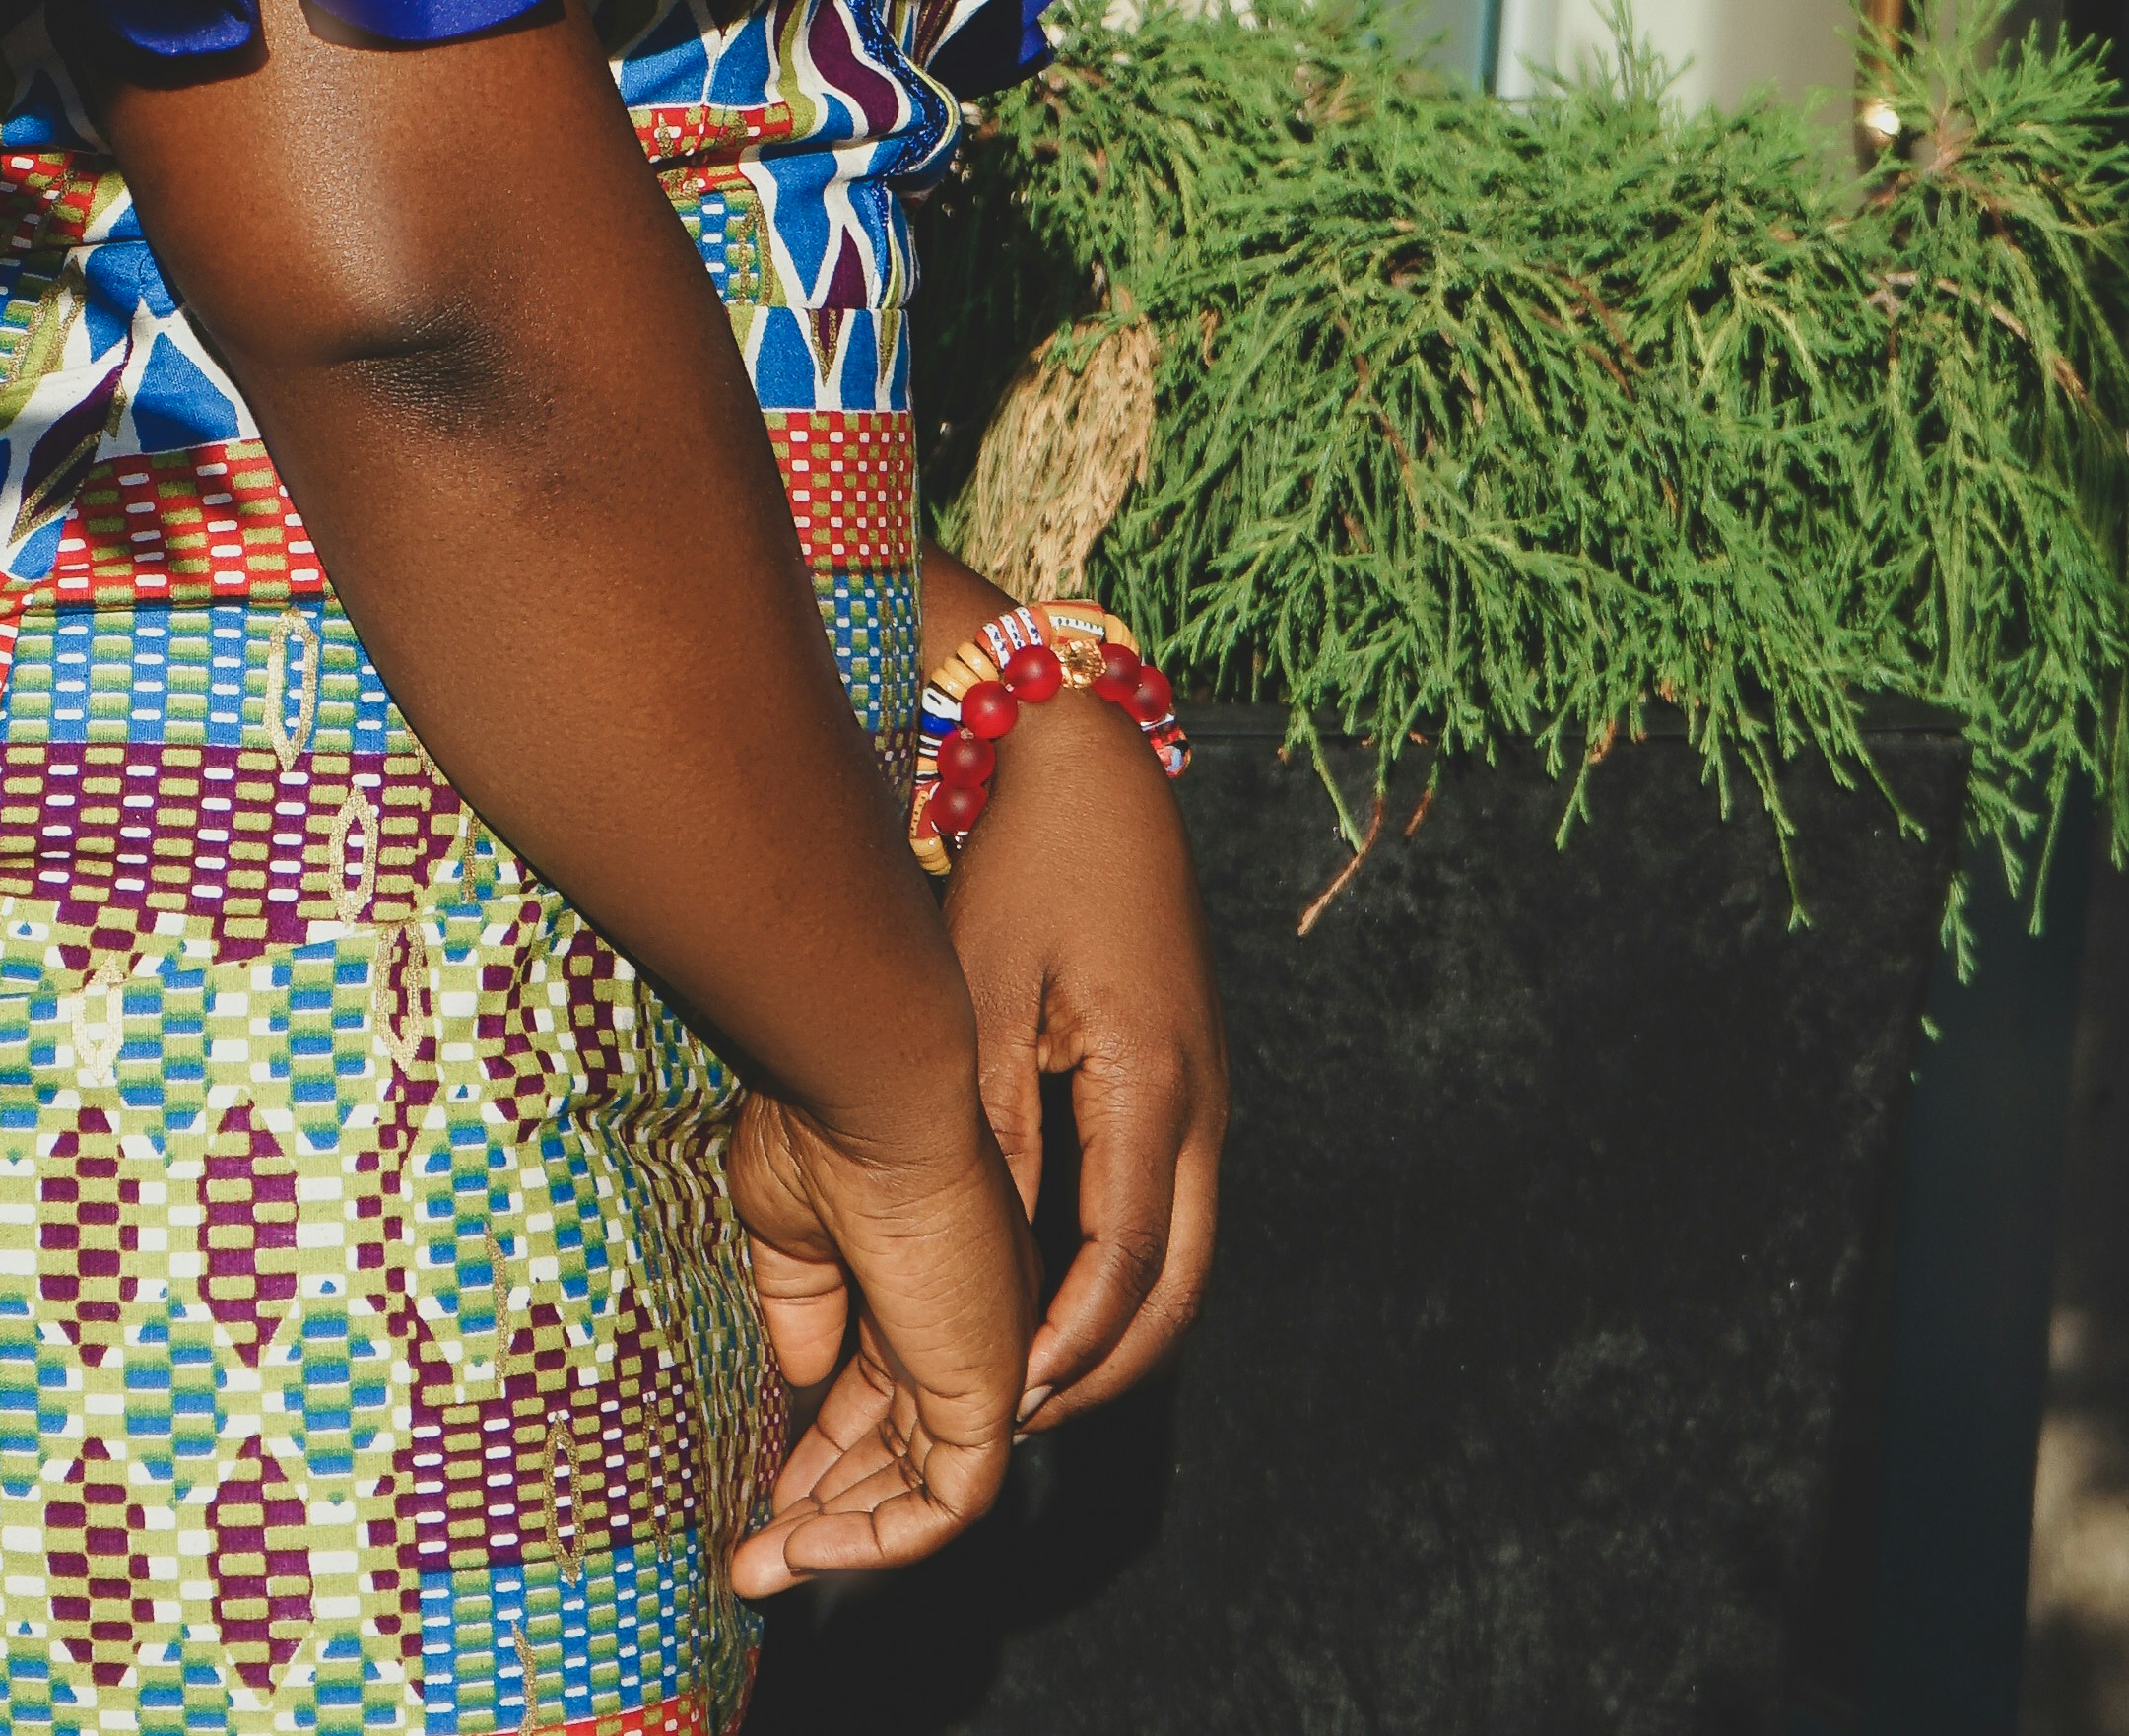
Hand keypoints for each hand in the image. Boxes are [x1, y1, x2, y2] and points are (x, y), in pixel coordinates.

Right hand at [724, 1086, 1035, 1592]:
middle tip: (755, 1554)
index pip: (880, 1393)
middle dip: (825, 1509)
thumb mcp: (791, 1228)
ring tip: (759, 1568)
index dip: (825, 1447)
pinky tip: (805, 1546)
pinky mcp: (986, 1394)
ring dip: (840, 1539)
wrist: (871, 1096)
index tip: (766, 1489)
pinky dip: (879, 1541)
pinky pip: (945, 1505)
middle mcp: (965, 1327)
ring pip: (921, 1490)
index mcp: (924, 1282)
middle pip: (898, 1451)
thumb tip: (801, 1377)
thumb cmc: (825, 1134)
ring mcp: (980, 1362)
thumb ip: (800, 1306)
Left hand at [942, 662, 1226, 1427]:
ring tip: (1021, 1377)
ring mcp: (1206, 1096)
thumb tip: (979, 1252)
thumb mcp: (986, 990)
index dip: (1064, 1348)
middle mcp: (1202, 1107)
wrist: (1092, 765)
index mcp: (1154, 1087)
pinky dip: (1122, 1270)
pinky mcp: (1186, 1081)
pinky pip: (1170, 1208)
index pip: (1122, 1267)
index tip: (1000, 1406)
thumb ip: (993, 1120)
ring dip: (1116, 1328)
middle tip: (1013, 1420)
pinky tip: (1050, 1286)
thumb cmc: (1024, 865)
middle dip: (1102, 1367)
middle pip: (1175, 1290)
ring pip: (1182, 1258)